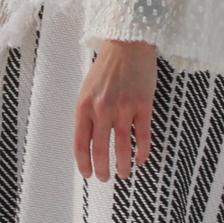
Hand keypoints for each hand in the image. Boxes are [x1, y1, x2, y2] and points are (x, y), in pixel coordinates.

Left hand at [74, 40, 157, 181]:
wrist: (128, 44)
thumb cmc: (107, 67)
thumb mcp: (87, 89)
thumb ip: (87, 113)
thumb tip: (88, 141)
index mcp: (84, 106)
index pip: (81, 143)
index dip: (84, 163)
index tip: (88, 174)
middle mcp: (102, 109)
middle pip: (100, 149)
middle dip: (103, 169)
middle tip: (106, 178)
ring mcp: (123, 108)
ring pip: (122, 147)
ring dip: (123, 165)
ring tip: (124, 174)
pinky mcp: (143, 105)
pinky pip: (143, 136)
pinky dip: (142, 151)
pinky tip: (142, 159)